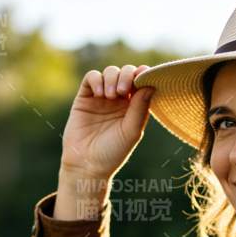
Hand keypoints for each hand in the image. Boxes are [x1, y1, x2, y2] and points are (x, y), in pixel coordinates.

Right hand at [60, 64, 154, 182]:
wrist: (86, 164)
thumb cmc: (112, 152)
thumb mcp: (131, 131)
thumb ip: (140, 108)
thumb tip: (150, 85)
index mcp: (134, 106)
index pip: (142, 82)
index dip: (143, 74)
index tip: (143, 76)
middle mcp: (119, 99)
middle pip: (126, 73)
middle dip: (126, 76)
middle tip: (123, 91)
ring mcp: (101, 97)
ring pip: (110, 72)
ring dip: (112, 78)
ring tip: (110, 96)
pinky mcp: (85, 97)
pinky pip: (92, 77)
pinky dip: (97, 79)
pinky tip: (99, 93)